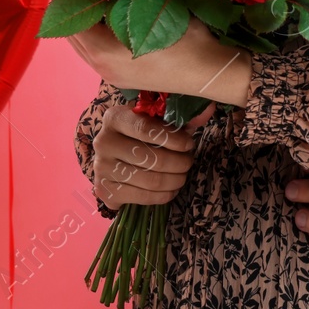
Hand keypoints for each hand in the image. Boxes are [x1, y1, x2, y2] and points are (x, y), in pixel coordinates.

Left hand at [63, 0, 253, 104]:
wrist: (210, 72)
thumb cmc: (187, 38)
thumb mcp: (156, 9)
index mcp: (106, 52)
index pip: (74, 22)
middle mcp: (102, 68)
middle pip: (74, 37)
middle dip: (79, 10)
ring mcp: (111, 77)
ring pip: (85, 48)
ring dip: (89, 24)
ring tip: (105, 3)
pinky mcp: (122, 80)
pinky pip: (97, 56)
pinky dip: (99, 37)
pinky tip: (116, 22)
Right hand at [91, 100, 215, 210]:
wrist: (113, 156)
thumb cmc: (139, 133)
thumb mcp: (155, 119)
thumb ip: (179, 117)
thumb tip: (206, 111)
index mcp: (115, 118)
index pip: (146, 129)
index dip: (173, 138)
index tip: (189, 144)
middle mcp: (103, 142)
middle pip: (150, 158)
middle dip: (178, 162)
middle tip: (189, 162)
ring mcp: (101, 168)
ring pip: (149, 180)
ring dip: (175, 180)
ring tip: (183, 175)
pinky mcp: (105, 190)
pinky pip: (142, 197)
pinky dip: (164, 195)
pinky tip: (172, 189)